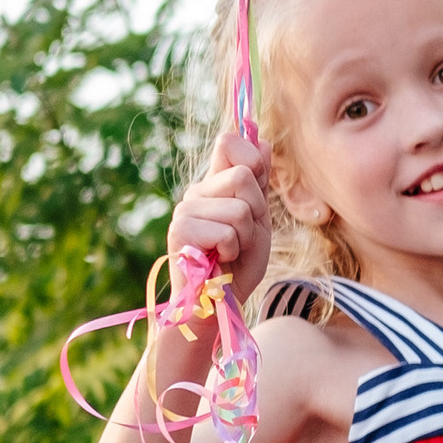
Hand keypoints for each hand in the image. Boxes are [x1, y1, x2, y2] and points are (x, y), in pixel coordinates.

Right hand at [164, 128, 270, 308]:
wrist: (219, 303)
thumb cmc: (239, 264)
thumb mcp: (259, 219)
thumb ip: (259, 181)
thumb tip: (262, 139)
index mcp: (214, 184)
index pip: (229, 141)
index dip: (252, 159)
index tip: (257, 189)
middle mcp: (197, 191)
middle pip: (243, 175)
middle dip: (257, 210)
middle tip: (244, 234)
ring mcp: (186, 210)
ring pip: (240, 207)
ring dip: (246, 235)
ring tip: (231, 250)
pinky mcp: (181, 230)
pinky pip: (227, 230)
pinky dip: (233, 249)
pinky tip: (220, 259)